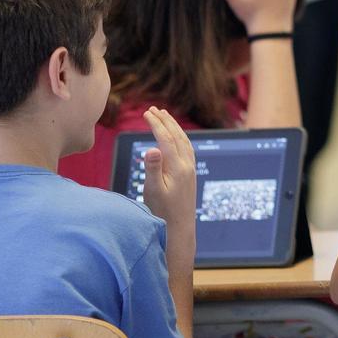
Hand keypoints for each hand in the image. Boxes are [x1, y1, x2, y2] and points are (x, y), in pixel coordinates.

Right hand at [141, 107, 196, 240]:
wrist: (180, 228)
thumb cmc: (163, 212)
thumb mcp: (153, 191)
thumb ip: (153, 168)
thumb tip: (152, 148)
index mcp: (178, 167)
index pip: (166, 139)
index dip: (156, 124)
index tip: (146, 113)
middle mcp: (187, 166)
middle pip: (177, 136)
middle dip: (165, 121)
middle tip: (153, 109)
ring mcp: (191, 170)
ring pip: (184, 141)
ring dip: (174, 127)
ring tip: (164, 116)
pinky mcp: (191, 175)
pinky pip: (187, 150)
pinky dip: (180, 138)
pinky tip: (175, 138)